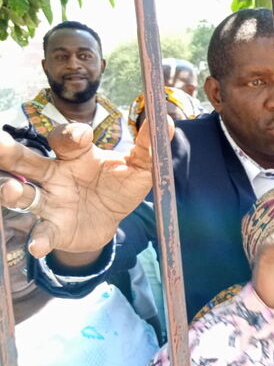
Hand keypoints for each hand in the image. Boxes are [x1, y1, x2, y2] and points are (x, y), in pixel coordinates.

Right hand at [0, 120, 171, 261]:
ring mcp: (50, 202)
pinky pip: (42, 232)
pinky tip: (38, 245)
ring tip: (11, 189)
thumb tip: (165, 121)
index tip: (80, 138)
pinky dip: (39, 238)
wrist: (111, 221)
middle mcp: (56, 175)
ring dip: (12, 192)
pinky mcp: (53, 228)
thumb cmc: (121, 186)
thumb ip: (150, 146)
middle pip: (28, 160)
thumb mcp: (141, 167)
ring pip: (23, 194)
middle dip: (10, 152)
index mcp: (77, 156)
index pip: (66, 138)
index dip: (72, 135)